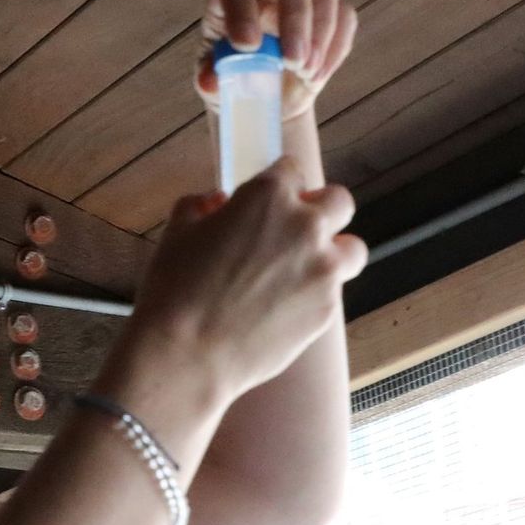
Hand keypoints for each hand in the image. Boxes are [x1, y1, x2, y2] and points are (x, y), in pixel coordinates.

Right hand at [133, 159, 365, 400]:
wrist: (186, 355)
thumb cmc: (174, 291)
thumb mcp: (175, 233)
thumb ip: (200, 205)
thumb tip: (216, 203)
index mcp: (267, 197)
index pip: (290, 170)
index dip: (276, 184)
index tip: (267, 200)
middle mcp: (306, 226)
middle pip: (338, 202)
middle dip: (318, 211)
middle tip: (290, 231)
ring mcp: (323, 270)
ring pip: (350, 249)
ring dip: (332, 252)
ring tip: (302, 271)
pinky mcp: (327, 309)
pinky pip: (332, 293)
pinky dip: (313, 295)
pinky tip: (280, 309)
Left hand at [194, 0, 357, 119]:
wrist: (266, 98)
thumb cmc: (234, 82)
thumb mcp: (214, 85)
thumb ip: (208, 80)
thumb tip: (210, 83)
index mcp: (230, 1)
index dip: (241, 10)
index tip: (248, 47)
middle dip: (295, 13)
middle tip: (292, 60)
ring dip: (320, 29)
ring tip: (304, 72)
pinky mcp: (331, 12)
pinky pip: (345, 13)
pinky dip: (335, 47)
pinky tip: (316, 76)